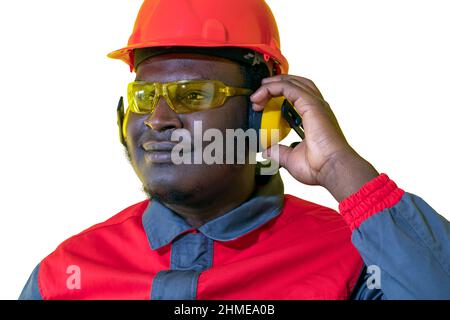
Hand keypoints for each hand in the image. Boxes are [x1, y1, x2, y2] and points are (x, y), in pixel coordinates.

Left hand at [250, 74, 379, 201]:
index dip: (279, 95)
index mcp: (315, 118)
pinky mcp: (311, 105)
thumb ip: (280, 152)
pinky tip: (263, 90)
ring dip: (273, 83)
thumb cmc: (319, 167)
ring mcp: (316, 105)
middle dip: (276, 85)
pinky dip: (274, 86)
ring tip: (259, 89)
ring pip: (293, 83)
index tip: (261, 105)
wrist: (333, 169)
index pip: (298, 96)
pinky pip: (289, 88)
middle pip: (296, 85)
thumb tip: (267, 151)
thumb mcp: (292, 159)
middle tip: (258, 95)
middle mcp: (317, 108)